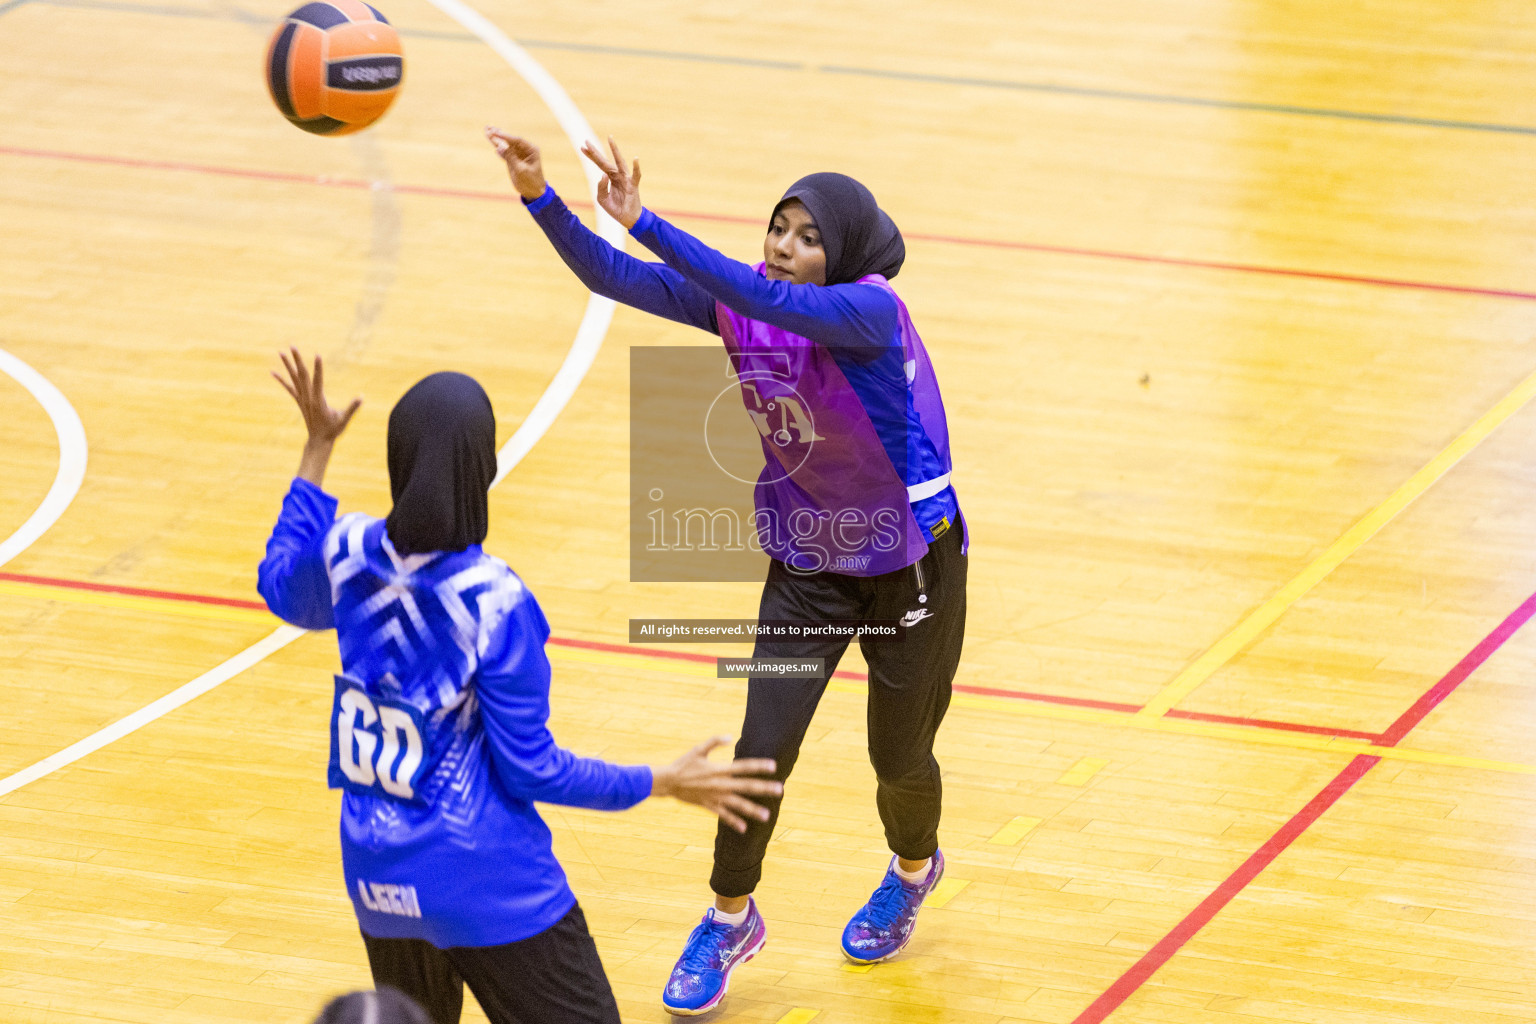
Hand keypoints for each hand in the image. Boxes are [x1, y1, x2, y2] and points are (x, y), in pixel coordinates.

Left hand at [272, 348, 360, 484]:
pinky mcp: (299, 401)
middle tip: (293, 346)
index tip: (318, 355)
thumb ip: (352, 408)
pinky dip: (281, 380)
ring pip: (294, 378)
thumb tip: (362, 397)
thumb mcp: (344, 420)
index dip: (318, 368)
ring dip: (288, 365)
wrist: (319, 441)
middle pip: (302, 375)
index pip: (318, 381)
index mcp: (318, 401)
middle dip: (298, 360)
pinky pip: (289, 388)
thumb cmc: (333, 430)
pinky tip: (273, 372)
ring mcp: (302, 399)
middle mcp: (307, 398)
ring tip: (281, 352)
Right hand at [486, 128, 547, 201]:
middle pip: (510, 140)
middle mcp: (525, 150)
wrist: (534, 193)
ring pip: (506, 145)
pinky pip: (505, 153)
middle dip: (499, 134)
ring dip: (496, 140)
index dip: (505, 136)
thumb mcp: (521, 170)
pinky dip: (499, 150)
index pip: (517, 140)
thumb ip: (510, 157)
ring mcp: (518, 155)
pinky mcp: (513, 161)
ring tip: (486, 131)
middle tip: (488, 127)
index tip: (495, 133)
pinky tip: (494, 145)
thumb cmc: (531, 181)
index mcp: (531, 150)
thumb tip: (500, 146)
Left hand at [580, 136, 642, 228]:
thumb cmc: (616, 208)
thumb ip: (600, 187)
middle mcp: (617, 175)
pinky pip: (636, 175)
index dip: (591, 156)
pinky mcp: (633, 185)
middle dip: (595, 152)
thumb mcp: (602, 199)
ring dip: (615, 150)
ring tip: (610, 139)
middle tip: (586, 141)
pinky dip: (636, 167)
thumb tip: (603, 174)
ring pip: (619, 162)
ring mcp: (626, 179)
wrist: (627, 219)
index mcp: (609, 178)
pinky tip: (635, 158)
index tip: (582, 147)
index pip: (599, 164)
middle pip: (605, 161)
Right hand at [651, 736, 780, 832]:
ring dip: (753, 810)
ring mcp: (715, 797)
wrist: (667, 782)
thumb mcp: (698, 749)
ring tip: (767, 816)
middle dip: (764, 789)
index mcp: (719, 770)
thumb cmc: (683, 764)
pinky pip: (724, 815)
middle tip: (780, 791)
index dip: (759, 766)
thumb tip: (730, 736)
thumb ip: (715, 741)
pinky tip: (744, 828)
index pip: (743, 767)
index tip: (773, 766)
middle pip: (746, 787)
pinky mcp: (709, 806)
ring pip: (738, 805)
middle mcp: (720, 785)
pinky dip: (734, 821)